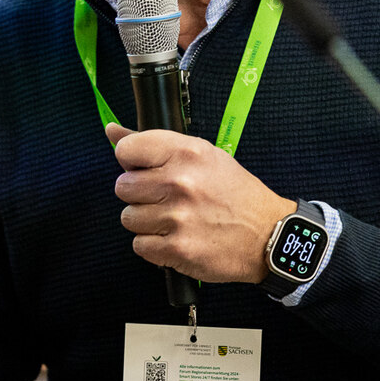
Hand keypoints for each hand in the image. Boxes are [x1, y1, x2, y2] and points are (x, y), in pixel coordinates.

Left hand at [108, 123, 295, 283]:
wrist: (267, 234)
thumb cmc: (234, 193)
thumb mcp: (202, 155)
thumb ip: (153, 143)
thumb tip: (112, 130)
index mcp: (186, 153)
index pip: (126, 149)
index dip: (130, 161)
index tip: (143, 168)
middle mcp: (180, 183)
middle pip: (122, 187)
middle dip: (139, 194)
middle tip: (164, 198)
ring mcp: (178, 218)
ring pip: (128, 218)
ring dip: (146, 221)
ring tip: (173, 219)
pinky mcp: (177, 249)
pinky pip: (140, 245)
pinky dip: (154, 246)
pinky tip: (175, 238)